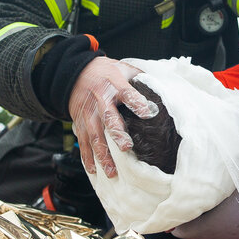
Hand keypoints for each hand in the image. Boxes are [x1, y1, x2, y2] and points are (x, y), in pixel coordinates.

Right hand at [68, 57, 157, 176]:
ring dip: (103, 154)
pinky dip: (87, 157)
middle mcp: (99, 100)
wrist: (74, 73)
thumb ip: (140, 78)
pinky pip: (83, 142)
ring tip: (112, 170)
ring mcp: (88, 113)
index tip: (148, 112)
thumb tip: (164, 89)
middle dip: (117, 134)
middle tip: (127, 147)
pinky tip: (94, 170)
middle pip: (108, 117)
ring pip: (94, 135)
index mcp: (113, 84)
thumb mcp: (123, 68)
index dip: (136, 102)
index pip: (126, 92)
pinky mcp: (79, 123)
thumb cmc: (105, 72)